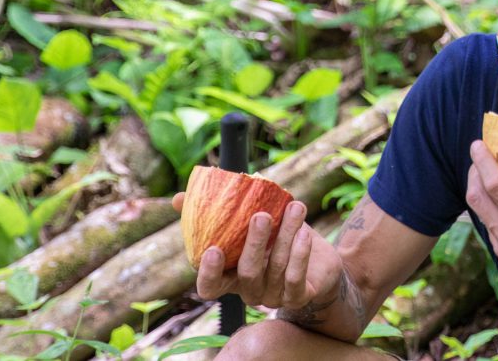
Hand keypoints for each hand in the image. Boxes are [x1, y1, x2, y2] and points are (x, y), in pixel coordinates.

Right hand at [171, 192, 341, 309]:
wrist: (319, 265)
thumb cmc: (276, 241)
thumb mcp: (248, 225)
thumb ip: (214, 214)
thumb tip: (178, 198)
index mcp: (231, 276)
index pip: (210, 286)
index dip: (209, 273)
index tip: (213, 249)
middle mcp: (250, 290)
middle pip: (247, 272)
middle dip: (254, 244)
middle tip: (261, 216)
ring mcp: (273, 296)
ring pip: (276, 269)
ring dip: (286, 236)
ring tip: (295, 207)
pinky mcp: (298, 298)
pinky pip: (296, 279)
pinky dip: (300, 255)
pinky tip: (305, 232)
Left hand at [465, 141, 497, 307]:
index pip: (495, 188)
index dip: (483, 163)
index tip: (477, 144)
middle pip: (477, 198)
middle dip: (474, 172)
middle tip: (480, 153)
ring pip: (479, 212)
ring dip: (478, 188)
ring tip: (487, 170)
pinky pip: (488, 224)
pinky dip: (488, 205)